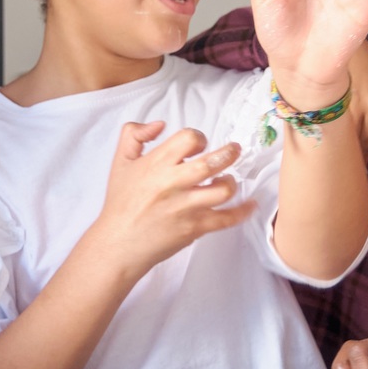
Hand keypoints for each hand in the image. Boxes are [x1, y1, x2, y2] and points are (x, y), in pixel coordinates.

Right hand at [80, 121, 255, 281]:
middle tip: (234, 150)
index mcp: (157, 164)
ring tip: (227, 179)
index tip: (199, 145)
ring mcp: (186, 208)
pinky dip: (243, 211)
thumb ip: (134, 134)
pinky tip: (250, 204)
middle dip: (229, 153)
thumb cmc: (120, 203)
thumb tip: (160, 124)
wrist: (118, 244)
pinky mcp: (194, 228)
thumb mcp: (120, 161)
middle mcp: (173, 184)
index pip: (188, 139)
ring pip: (223, 190)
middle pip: (212, 163)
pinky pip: (226, 219)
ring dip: (232, 182)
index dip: (198, 138)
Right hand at [346, 43, 367, 191]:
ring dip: (345, 162)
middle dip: (361, 169)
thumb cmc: (360, 61)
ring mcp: (356, 108)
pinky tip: (324, 158)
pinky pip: (336, 135)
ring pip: (352, 146)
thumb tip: (367, 138)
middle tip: (353, 187)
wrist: (344, 37)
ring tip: (335, 176)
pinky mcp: (337, 104)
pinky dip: (332, 149)